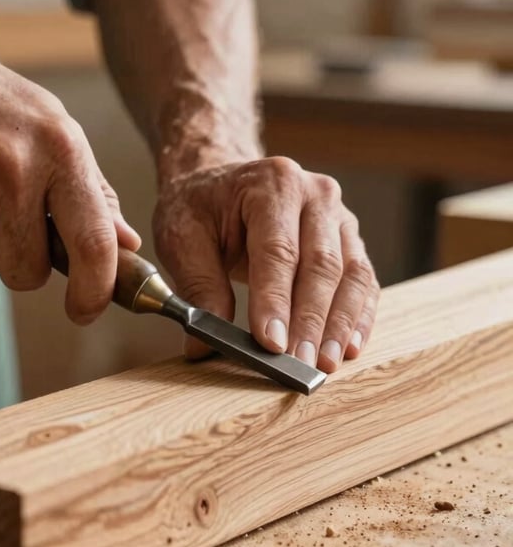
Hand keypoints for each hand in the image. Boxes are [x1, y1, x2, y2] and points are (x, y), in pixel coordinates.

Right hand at [0, 16, 139, 322]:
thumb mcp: (51, 125)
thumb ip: (91, 188)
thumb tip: (126, 243)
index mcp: (59, 149)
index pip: (92, 242)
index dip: (95, 290)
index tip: (86, 309)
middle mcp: (14, 171)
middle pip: (28, 272)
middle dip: (18, 261)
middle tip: (3, 216)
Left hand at [152, 157, 378, 372]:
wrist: (219, 183)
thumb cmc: (201, 207)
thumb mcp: (182, 238)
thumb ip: (198, 288)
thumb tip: (204, 343)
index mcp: (271, 184)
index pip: (278, 250)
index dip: (276, 300)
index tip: (272, 343)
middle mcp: (315, 194)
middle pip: (321, 264)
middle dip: (311, 320)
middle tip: (299, 364)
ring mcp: (339, 216)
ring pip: (351, 275)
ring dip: (340, 324)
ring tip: (326, 363)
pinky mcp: (350, 241)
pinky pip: (363, 282)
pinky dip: (358, 317)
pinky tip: (349, 348)